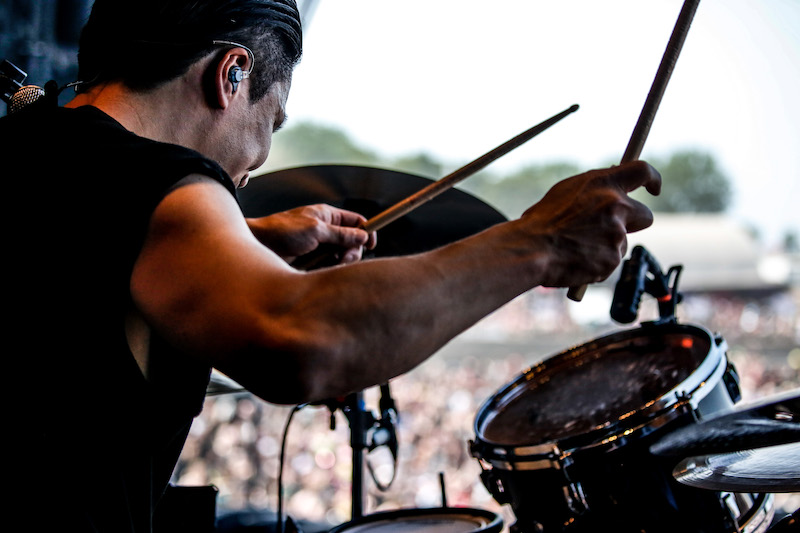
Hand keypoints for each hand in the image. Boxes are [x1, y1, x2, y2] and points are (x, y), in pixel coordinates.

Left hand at [247, 204, 376, 263]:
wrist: (258, 244)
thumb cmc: (282, 231)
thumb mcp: (315, 231)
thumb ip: (341, 234)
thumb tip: (364, 235)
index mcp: (328, 216)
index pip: (357, 221)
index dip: (367, 231)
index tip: (371, 245)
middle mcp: (326, 230)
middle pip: (352, 242)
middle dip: (352, 251)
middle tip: (342, 259)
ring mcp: (319, 245)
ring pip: (341, 256)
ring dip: (339, 262)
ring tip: (327, 265)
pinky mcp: (312, 260)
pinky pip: (328, 266)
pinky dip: (328, 269)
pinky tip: (319, 269)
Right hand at [521, 160, 660, 287]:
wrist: (531, 250)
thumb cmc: (540, 222)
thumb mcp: (565, 193)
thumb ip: (593, 192)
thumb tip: (607, 192)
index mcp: (602, 183)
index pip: (642, 171)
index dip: (653, 178)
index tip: (654, 187)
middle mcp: (615, 205)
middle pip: (645, 215)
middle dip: (630, 223)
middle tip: (608, 230)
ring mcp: (616, 233)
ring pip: (621, 242)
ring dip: (606, 246)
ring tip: (577, 248)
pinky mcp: (613, 258)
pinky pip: (610, 262)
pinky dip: (597, 263)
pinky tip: (577, 260)